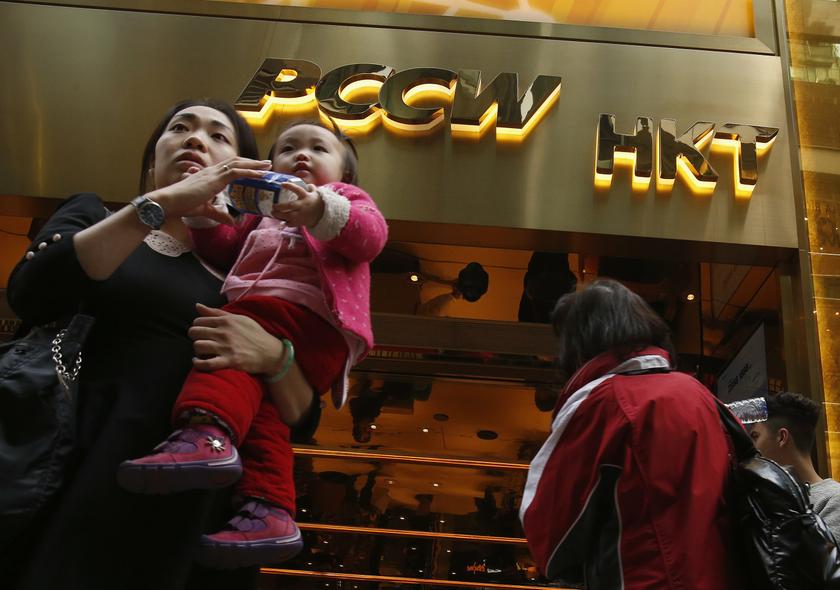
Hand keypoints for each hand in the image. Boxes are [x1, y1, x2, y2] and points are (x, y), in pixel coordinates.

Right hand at [150, 158, 271, 224]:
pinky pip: (236, 172)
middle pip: (236, 162)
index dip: (243, 166)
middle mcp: (212, 171)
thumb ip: (219, 214)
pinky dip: (250, 172)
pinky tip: (261, 174)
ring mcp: (213, 174)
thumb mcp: (205, 210)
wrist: (168, 202)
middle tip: (266, 164)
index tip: (255, 168)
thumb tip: (232, 222)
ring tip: (268, 166)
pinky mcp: (215, 179)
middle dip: (252, 162)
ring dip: (255, 165)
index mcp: (209, 176)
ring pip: (238, 164)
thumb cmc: (181, 205)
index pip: (229, 167)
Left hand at [189, 303, 283, 373]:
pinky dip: (198, 363)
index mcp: (226, 321)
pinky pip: (206, 363)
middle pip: (194, 332)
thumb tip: (197, 305)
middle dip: (195, 338)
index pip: (198, 321)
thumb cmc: (254, 334)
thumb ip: (216, 312)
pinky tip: (198, 362)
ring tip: (203, 352)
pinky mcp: (229, 361)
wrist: (270, 352)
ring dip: (198, 350)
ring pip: (198, 346)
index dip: (198, 327)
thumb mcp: (238, 318)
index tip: (203, 332)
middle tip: (202, 341)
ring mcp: (226, 347)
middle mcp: (224, 332)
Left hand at [271, 182, 324, 227]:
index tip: (282, 184)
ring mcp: (301, 215)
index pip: (297, 190)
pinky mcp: (300, 222)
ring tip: (273, 213)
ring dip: (279, 215)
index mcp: (306, 197)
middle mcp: (303, 206)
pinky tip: (281, 220)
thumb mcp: (315, 193)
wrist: (323, 215)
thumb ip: (310, 187)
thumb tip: (304, 181)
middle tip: (273, 205)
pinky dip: (286, 222)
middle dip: (280, 206)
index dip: (290, 186)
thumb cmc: (317, 202)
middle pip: (290, 205)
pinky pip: (291, 223)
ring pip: (288, 216)